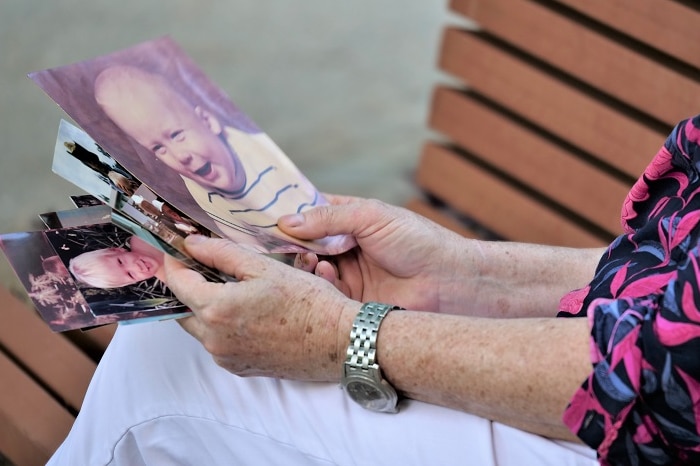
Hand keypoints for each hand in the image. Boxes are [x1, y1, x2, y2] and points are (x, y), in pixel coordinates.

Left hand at [164, 235, 356, 380]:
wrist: (339, 341)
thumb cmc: (309, 303)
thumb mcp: (265, 268)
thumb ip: (223, 253)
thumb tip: (193, 244)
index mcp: (217, 310)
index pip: (177, 283)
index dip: (174, 262)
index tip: (177, 249)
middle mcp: (215, 339)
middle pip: (183, 308)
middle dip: (188, 285)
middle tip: (201, 264)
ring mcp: (226, 357)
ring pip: (200, 327)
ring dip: (204, 305)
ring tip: (227, 285)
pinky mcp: (240, 367)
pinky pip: (218, 343)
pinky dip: (221, 324)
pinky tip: (244, 310)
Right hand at [278, 195, 466, 311]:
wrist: (448, 280)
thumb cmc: (417, 240)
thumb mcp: (371, 216)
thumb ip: (328, 217)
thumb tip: (286, 221)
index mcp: (350, 220)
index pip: (312, 215)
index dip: (291, 217)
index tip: (268, 218)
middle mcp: (345, 247)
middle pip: (306, 245)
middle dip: (293, 244)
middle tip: (284, 243)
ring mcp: (348, 274)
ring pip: (311, 270)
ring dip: (305, 264)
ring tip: (310, 260)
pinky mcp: (351, 302)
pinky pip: (324, 293)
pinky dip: (319, 283)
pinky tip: (325, 274)